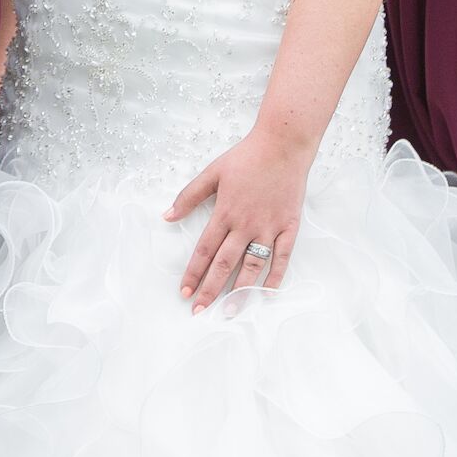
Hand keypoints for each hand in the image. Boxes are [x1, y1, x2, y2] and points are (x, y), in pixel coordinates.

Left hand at [168, 128, 314, 310]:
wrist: (283, 145)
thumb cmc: (247, 157)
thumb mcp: (212, 172)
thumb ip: (189, 196)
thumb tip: (167, 216)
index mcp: (225, 212)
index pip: (205, 250)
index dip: (193, 273)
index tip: (184, 292)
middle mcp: (246, 225)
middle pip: (224, 264)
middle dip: (210, 290)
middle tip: (199, 311)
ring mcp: (269, 228)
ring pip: (252, 266)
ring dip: (239, 291)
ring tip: (229, 311)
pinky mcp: (289, 227)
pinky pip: (282, 258)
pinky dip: (275, 277)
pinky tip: (265, 294)